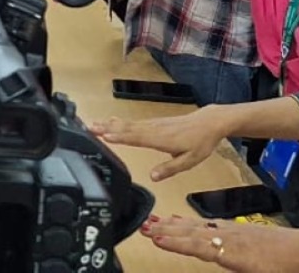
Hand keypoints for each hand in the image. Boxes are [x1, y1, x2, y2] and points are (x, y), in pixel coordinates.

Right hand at [89, 107, 229, 181]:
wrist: (209, 122)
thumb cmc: (201, 142)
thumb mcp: (190, 160)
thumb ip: (170, 168)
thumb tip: (152, 177)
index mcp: (161, 139)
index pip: (136, 138)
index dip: (120, 137)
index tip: (104, 136)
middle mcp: (154, 129)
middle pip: (127, 129)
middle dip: (107, 128)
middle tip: (89, 128)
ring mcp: (153, 124)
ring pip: (128, 124)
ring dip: (110, 124)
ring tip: (94, 124)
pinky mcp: (154, 122)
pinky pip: (133, 122)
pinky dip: (120, 121)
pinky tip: (113, 121)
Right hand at [141, 216, 298, 271]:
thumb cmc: (286, 270)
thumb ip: (238, 272)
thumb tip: (215, 256)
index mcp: (235, 254)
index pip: (200, 247)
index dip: (176, 243)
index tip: (155, 238)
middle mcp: (230, 239)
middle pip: (193, 233)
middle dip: (167, 231)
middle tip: (143, 227)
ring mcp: (232, 232)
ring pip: (198, 227)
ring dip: (174, 225)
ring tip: (153, 222)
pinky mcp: (236, 230)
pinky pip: (208, 224)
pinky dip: (191, 223)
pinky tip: (181, 221)